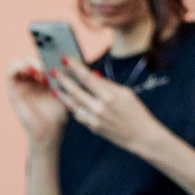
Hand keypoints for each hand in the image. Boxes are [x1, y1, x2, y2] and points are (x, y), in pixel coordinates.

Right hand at [6, 60, 66, 145]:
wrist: (49, 131)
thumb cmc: (58, 115)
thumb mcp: (65, 91)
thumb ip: (66, 76)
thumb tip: (73, 58)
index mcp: (41, 80)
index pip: (40, 59)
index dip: (46, 54)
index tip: (56, 57)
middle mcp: (30, 81)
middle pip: (29, 60)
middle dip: (39, 57)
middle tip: (48, 63)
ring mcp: (21, 86)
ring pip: (18, 63)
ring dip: (28, 61)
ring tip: (39, 68)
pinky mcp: (13, 91)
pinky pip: (9, 72)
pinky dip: (17, 66)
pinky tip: (30, 70)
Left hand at [47, 58, 165, 155]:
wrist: (141, 136)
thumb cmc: (136, 111)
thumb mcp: (125, 93)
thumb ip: (107, 84)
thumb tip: (91, 75)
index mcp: (109, 95)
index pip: (87, 77)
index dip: (74, 67)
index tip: (65, 59)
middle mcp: (99, 108)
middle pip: (75, 91)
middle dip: (63, 79)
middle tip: (53, 71)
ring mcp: (94, 119)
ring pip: (73, 105)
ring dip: (62, 95)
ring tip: (54, 87)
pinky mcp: (92, 128)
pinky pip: (79, 115)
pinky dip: (73, 107)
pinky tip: (67, 101)